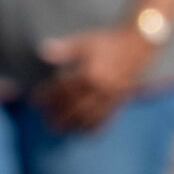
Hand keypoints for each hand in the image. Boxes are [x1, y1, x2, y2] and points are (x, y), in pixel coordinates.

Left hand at [34, 25, 156, 132]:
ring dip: (72, 126)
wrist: (138, 44)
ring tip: (59, 129)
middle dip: (58, 116)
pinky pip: (106, 120)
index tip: (35, 100)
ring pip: (89, 118)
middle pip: (74, 108)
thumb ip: (65, 49)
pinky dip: (93, 129)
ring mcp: (111, 98)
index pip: (62, 90)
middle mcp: (100, 89)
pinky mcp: (120, 102)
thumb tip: (43, 51)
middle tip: (45, 120)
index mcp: (89, 74)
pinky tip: (83, 132)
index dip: (47, 96)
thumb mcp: (85, 41)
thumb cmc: (109, 41)